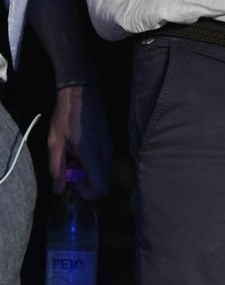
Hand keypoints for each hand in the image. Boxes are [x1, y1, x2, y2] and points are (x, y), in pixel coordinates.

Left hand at [48, 84, 111, 199]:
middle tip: (68, 166)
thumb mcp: (54, 141)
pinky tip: (78, 149)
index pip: (100, 188)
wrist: (81, 91)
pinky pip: (102, 161)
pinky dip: (91, 163)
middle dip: (84, 181)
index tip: (71, 180)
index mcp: (92, 153)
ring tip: (72, 156)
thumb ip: (56, 167)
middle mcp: (105, 152)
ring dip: (87, 172)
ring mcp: (109, 146)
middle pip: (101, 182)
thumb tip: (59, 189)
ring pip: (102, 172)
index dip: (86, 192)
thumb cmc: (66, 115)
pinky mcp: (109, 141)